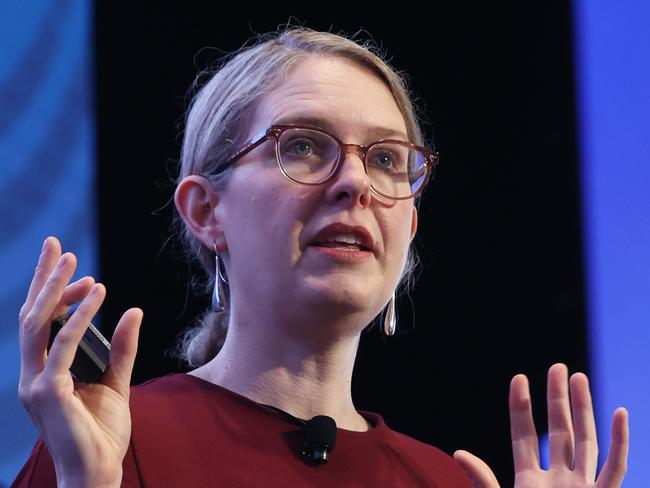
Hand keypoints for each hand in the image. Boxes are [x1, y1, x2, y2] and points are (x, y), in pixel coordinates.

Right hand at [18, 237, 142, 487]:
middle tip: (58, 244)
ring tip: (76, 261)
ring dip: (56, 289)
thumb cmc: (102, 432)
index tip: (75, 266)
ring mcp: (36, 383)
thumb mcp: (116, 381)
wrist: (98, 472)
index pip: (41, 322)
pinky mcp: (49, 392)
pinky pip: (62, 346)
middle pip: (32, 315)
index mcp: (44, 371)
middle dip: (44, 278)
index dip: (53, 290)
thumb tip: (133, 311)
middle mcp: (32, 374)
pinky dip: (78, 318)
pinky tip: (97, 295)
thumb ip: (121, 348)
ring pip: (38, 325)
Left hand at [453, 363, 628, 487]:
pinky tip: (620, 413)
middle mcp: (558, 481)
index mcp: (529, 482)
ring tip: (580, 378)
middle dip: (557, 399)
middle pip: (559, 431)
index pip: (524, 436)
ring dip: (585, 410)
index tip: (519, 379)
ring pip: (586, 441)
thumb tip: (458, 453)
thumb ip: (482, 481)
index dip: (521, 408)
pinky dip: (620, 442)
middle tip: (557, 366)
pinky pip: (615, 468)